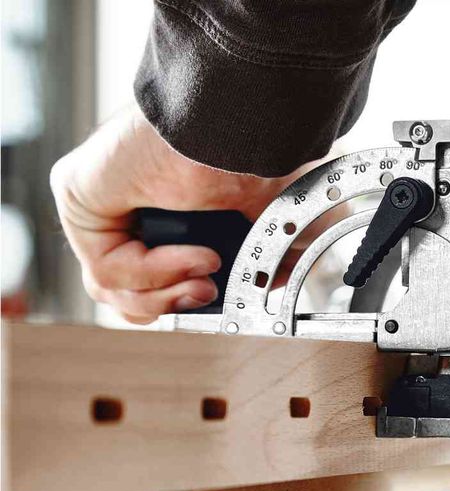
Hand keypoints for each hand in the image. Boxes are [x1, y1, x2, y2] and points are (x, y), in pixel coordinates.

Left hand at [51, 105, 301, 323]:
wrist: (233, 131)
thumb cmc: (250, 156)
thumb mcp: (260, 222)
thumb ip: (258, 256)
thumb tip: (275, 282)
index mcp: (164, 204)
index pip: (150, 275)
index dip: (179, 300)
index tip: (217, 299)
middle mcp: (127, 202)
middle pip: (126, 288)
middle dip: (171, 305)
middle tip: (209, 294)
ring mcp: (99, 201)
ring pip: (112, 288)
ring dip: (165, 296)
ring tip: (205, 277)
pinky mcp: (79, 199)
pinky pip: (107, 269)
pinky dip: (154, 273)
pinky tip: (192, 255)